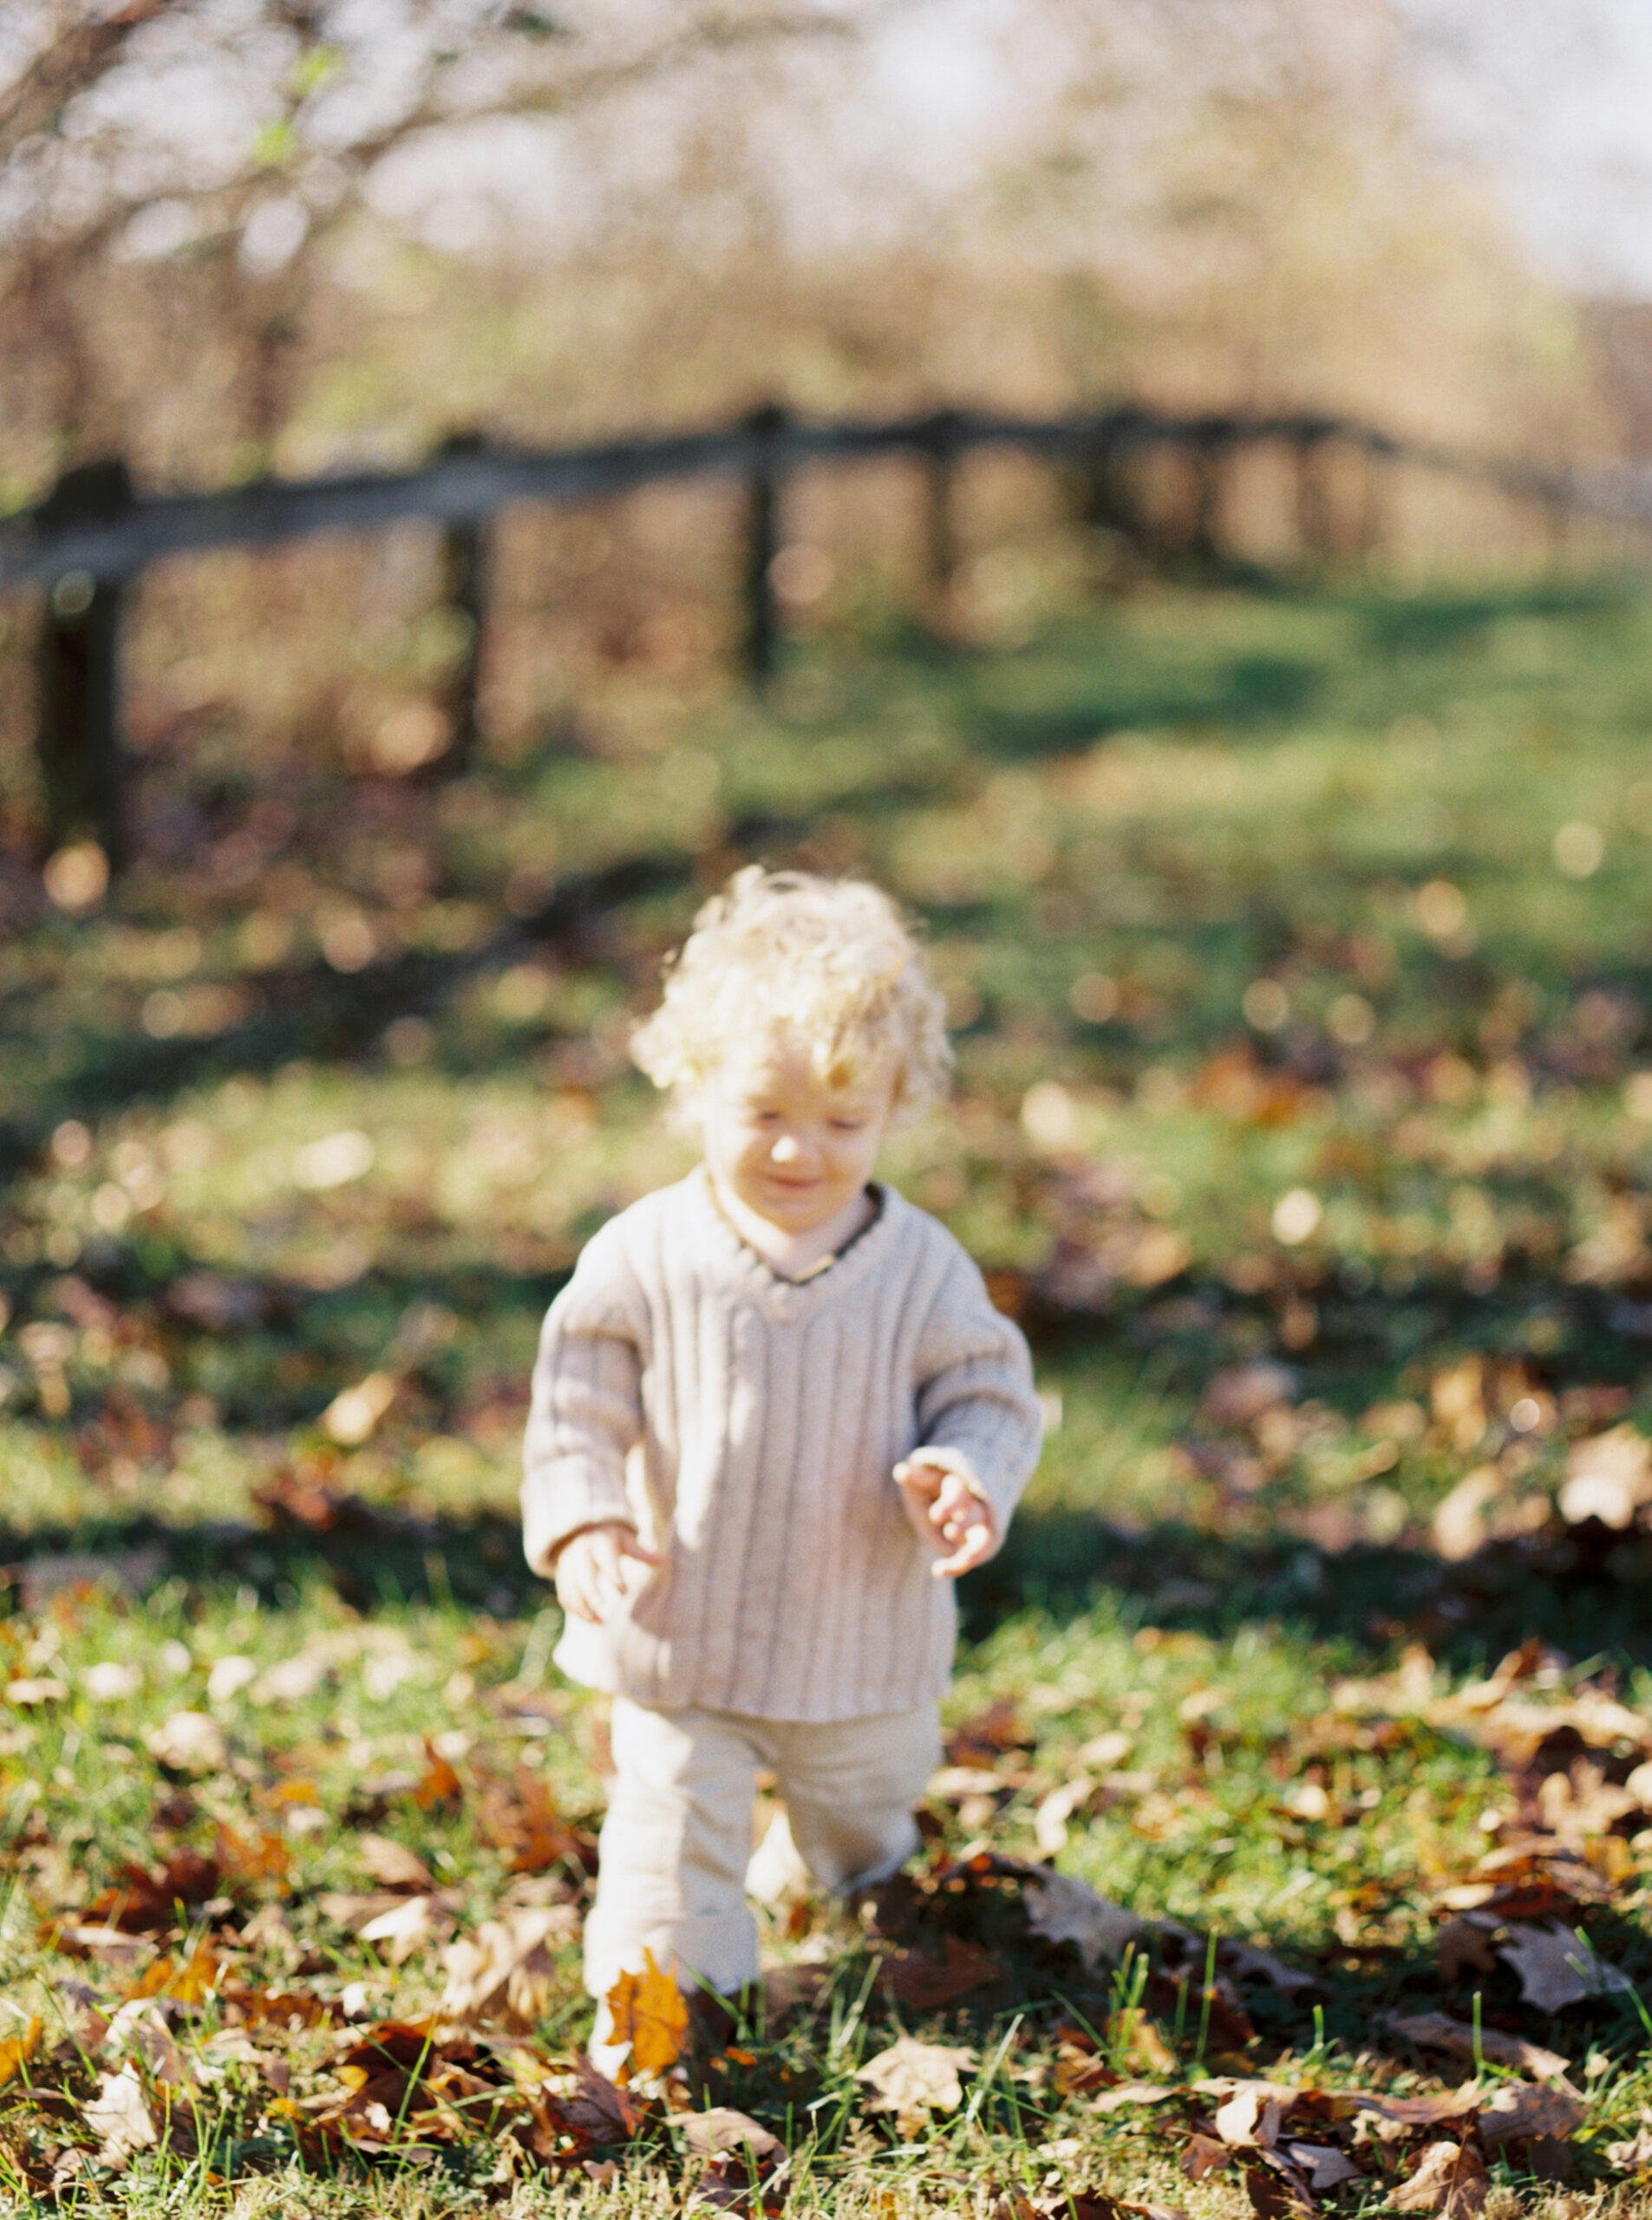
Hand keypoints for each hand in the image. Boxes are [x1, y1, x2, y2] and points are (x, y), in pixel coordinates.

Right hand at [553, 1523, 662, 1623]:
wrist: (580, 1529)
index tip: (625, 1593)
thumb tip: (665, 1561)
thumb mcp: (625, 1541)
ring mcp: (568, 1564)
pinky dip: (574, 1609)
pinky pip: (564, 1594)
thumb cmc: (609, 1539)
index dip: (614, 1576)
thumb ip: (641, 1553)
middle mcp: (581, 1553)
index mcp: (600, 1543)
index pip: (607, 1561)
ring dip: (582, 1607)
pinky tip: (589, 1620)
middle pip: (583, 1575)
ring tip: (599, 1623)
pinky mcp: (562, 1575)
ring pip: (571, 1588)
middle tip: (601, 1608)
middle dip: (590, 1593)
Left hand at [893, 1459, 997, 1578]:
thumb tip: (900, 1470)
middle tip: (951, 1532)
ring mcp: (977, 1525)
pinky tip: (938, 1571)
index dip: (951, 1505)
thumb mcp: (922, 1479)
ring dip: (975, 1549)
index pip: (960, 1493)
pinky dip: (958, 1566)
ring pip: (984, 1538)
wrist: (941, 1500)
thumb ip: (914, 1477)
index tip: (937, 1517)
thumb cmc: (930, 1486)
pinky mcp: (976, 1542)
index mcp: (958, 1486)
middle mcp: (973, 1505)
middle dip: (965, 1523)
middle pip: (975, 1513)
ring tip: (965, 1560)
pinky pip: (972, 1557)